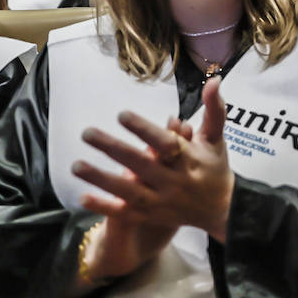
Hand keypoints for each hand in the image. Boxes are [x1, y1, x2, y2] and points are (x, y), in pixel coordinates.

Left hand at [74, 76, 236, 277]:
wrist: (222, 210)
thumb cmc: (215, 167)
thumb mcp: (216, 137)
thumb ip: (213, 109)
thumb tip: (214, 80)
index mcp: (189, 159)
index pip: (164, 143)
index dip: (143, 130)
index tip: (121, 115)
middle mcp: (174, 182)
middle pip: (141, 165)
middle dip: (113, 149)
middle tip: (86, 133)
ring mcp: (162, 202)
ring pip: (129, 192)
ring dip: (101, 179)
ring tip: (76, 165)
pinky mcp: (152, 217)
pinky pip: (126, 214)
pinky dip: (105, 207)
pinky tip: (83, 196)